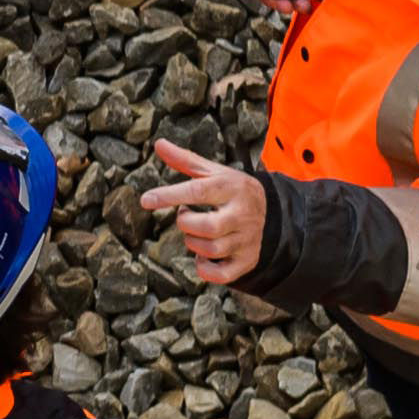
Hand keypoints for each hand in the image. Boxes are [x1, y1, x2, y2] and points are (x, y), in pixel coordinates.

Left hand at [141, 140, 266, 286]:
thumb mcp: (213, 172)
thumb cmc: (232, 190)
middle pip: (207, 227)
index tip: (146, 200)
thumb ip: (185, 160)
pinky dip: (204, 269)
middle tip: (185, 216)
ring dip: (192, 243)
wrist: (272, 212)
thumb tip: (159, 143)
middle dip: (186, 223)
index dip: (169, 196)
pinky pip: (221, 274)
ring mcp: (246, 240)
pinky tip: (202, 257)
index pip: (198, 192)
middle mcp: (242, 215)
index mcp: (231, 188)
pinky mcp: (247, 261)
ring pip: (211, 250)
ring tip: (195, 232)